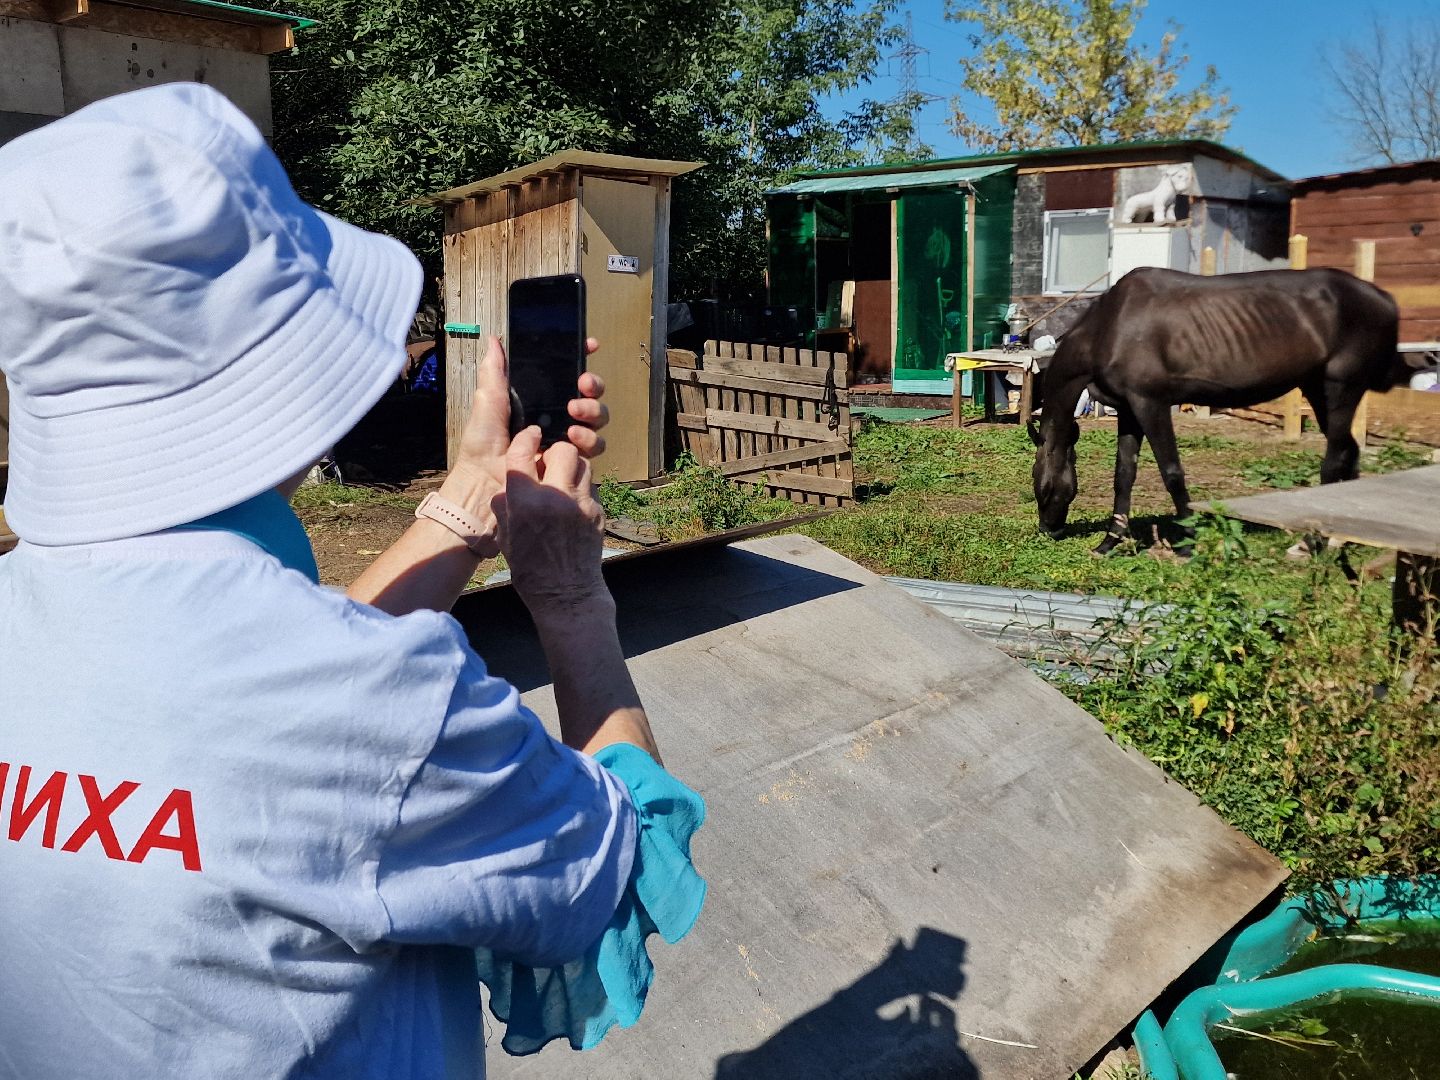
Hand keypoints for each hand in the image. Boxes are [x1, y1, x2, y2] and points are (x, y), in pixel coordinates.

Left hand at [441, 336, 606, 555]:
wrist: (485, 483)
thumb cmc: (482, 445)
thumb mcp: (488, 402)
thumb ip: (494, 372)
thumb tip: (494, 339)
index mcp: (538, 398)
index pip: (565, 372)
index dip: (580, 356)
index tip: (589, 345)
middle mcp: (557, 415)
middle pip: (589, 393)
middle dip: (593, 384)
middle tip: (583, 383)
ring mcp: (567, 438)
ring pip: (597, 417)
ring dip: (592, 410)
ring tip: (575, 412)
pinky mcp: (573, 461)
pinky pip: (594, 446)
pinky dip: (589, 438)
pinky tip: (572, 436)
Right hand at [497, 426, 608, 618]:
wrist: (566, 594)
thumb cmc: (530, 569)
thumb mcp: (505, 537)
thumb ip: (504, 506)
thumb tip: (507, 484)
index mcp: (525, 503)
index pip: (523, 453)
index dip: (525, 439)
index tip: (530, 436)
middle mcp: (555, 498)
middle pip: (562, 450)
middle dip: (555, 452)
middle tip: (550, 464)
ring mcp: (581, 504)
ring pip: (583, 464)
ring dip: (572, 468)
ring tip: (563, 482)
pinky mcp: (598, 513)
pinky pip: (591, 488)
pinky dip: (582, 490)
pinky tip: (573, 506)